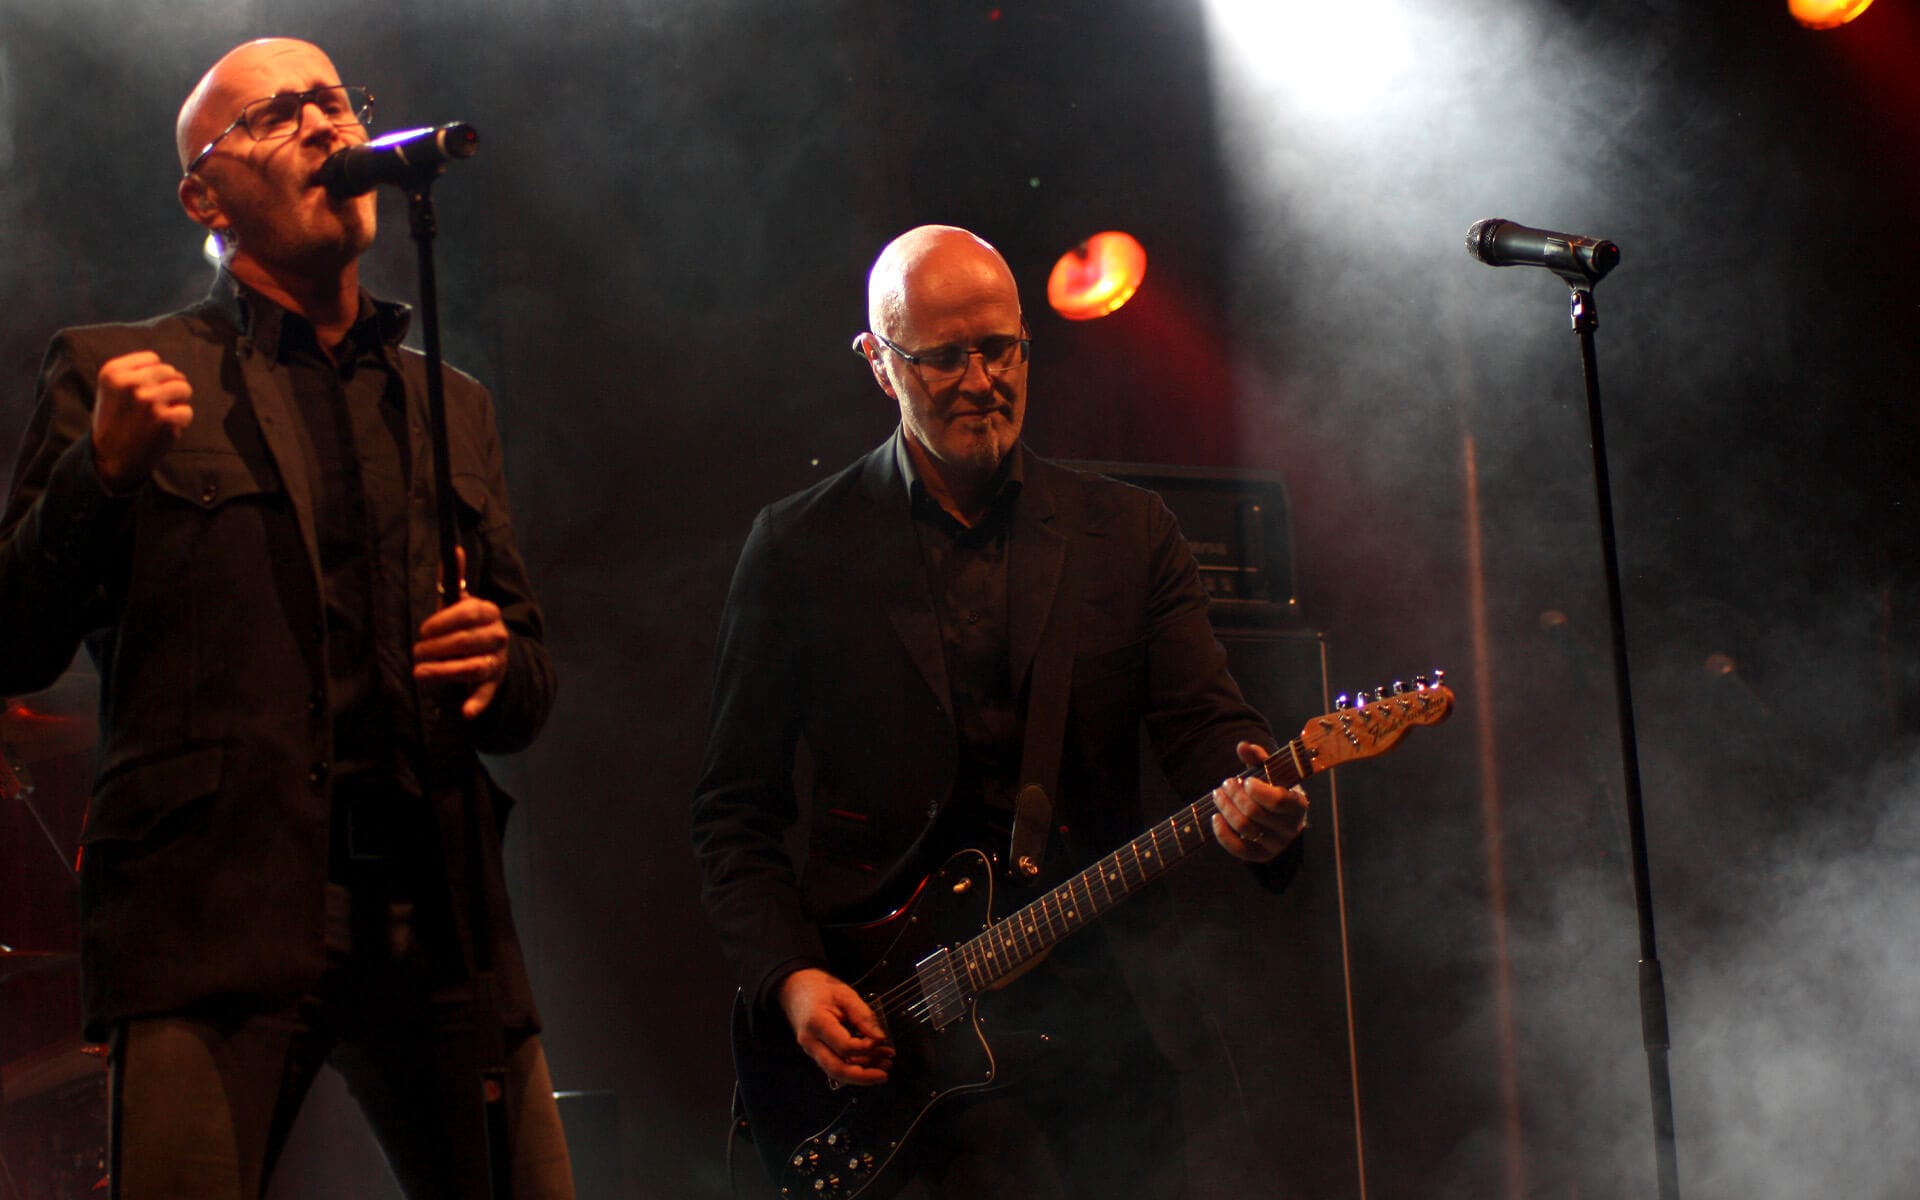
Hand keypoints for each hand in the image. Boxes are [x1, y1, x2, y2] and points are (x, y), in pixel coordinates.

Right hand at [91, 351, 192, 489]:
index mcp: (113, 372)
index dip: (155, 375)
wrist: (109, 458)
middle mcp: (130, 383)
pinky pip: (187, 410)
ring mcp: (149, 400)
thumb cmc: (115, 421)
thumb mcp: (112, 389)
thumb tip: (172, 370)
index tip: (146, 390)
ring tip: (162, 414)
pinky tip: (165, 427)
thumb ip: (135, 373)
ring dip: (178, 401)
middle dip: (169, 386)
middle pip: (170, 372)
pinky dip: (181, 420)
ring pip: (183, 387)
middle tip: (157, 405)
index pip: (152, 359)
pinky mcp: (165, 419)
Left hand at [413, 549, 508, 718]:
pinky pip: (486, 694)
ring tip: (419, 674)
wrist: (496, 655)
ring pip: (473, 666)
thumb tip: (453, 548)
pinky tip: (465, 712)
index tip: (423, 630)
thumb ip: (454, 579)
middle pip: (466, 641)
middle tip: (415, 652)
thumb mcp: (462, 602)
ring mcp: (497, 660)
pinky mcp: (493, 684)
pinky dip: (476, 703)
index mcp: (489, 612)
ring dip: (444, 671)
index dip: (443, 621)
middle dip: (436, 648)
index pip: (468, 613)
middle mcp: (498, 635)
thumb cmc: (467, 626)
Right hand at [778, 967, 893, 1086]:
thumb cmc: (820, 989)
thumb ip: (863, 1016)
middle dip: (863, 1076)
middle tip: (884, 1074)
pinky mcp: (817, 1052)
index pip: (844, 1047)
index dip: (866, 1047)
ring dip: (862, 1073)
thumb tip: (879, 1038)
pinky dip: (855, 1066)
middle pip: (837, 1069)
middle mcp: (810, 1041)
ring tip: (884, 1063)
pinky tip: (872, 1060)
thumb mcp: (846, 995)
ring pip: (837, 1071)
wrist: (797, 988)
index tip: (880, 1040)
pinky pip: (836, 1065)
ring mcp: (811, 1050)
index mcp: (817, 1023)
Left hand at [1211, 741, 1310, 862]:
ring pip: (1244, 827)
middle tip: (1226, 783)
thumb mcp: (1272, 773)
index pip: (1279, 801)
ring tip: (1218, 794)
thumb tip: (1243, 746)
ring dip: (1226, 808)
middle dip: (1235, 795)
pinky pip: (1238, 848)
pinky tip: (1215, 816)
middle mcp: (1290, 828)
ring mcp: (1276, 845)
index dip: (1258, 790)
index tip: (1245, 780)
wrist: (1280, 818)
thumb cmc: (1275, 789)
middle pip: (1255, 813)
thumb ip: (1259, 758)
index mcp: (1298, 805)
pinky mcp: (1260, 856)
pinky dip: (1222, 832)